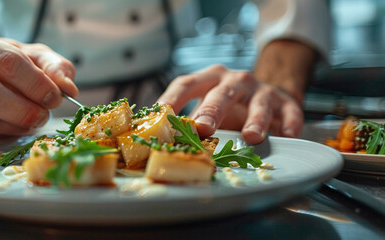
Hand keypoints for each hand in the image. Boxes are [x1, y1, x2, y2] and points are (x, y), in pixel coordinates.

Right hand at [0, 32, 77, 137]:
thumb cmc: (7, 61)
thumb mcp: (35, 56)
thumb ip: (55, 68)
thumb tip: (68, 88)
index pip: (8, 63)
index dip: (36, 84)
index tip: (55, 97)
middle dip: (24, 110)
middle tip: (44, 114)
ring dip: (17, 124)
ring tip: (34, 119)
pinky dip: (6, 132)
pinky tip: (16, 124)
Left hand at [157, 65, 302, 144]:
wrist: (267, 96)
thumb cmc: (229, 106)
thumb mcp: (207, 109)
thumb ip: (189, 123)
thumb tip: (162, 145)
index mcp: (209, 79)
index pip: (186, 84)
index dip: (171, 99)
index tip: (158, 115)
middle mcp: (234, 80)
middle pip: (221, 93)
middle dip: (211, 111)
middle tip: (203, 128)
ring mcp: (261, 90)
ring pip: (258, 102)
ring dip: (255, 119)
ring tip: (251, 136)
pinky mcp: (284, 102)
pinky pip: (289, 111)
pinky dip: (289, 123)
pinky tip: (286, 135)